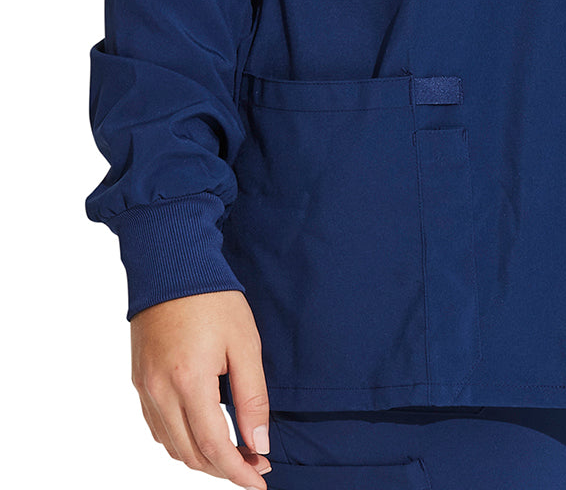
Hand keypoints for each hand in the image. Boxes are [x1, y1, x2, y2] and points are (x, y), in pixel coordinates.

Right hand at [130, 288, 271, 484]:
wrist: (172, 264)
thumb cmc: (213, 299)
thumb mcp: (245, 343)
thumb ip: (253, 396)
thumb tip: (259, 443)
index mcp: (189, 381)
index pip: (214, 447)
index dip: (239, 471)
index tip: (261, 480)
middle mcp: (160, 392)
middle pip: (190, 455)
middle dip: (222, 469)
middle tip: (253, 465)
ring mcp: (144, 389)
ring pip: (171, 446)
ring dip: (201, 459)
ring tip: (232, 454)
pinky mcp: (138, 382)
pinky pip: (157, 428)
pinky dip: (180, 441)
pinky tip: (201, 434)